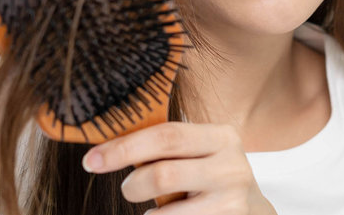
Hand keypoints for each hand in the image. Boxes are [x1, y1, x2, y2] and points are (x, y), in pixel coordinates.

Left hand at [82, 122, 277, 213]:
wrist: (251, 212)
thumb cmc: (209, 177)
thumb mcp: (198, 153)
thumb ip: (164, 146)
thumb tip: (105, 147)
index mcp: (221, 137)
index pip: (165, 135)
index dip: (123, 148)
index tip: (91, 160)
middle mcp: (231, 167)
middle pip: (162, 174)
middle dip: (132, 184)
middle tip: (127, 189)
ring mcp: (232, 201)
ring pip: (164, 212)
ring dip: (148, 212)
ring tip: (155, 207)